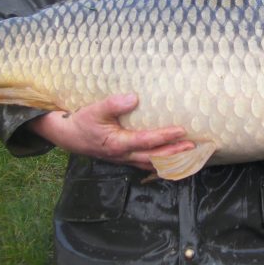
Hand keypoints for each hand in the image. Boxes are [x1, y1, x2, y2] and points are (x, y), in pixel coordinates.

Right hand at [29, 94, 191, 171]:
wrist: (69, 136)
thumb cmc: (82, 122)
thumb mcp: (94, 110)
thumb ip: (113, 104)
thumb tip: (134, 98)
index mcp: (118, 143)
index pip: (146, 141)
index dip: (164, 136)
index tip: (181, 130)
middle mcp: (124, 155)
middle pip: (155, 158)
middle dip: (176, 154)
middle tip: (194, 147)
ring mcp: (125, 160)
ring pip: (153, 164)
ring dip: (172, 162)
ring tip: (190, 157)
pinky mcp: (126, 159)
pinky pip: (148, 165)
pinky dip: (163, 166)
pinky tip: (174, 164)